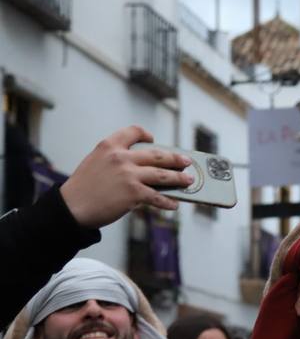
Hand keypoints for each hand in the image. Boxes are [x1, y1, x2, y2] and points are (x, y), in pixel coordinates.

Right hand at [58, 126, 191, 226]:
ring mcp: (129, 175)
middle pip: (157, 155)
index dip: (145, 135)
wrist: (71, 206)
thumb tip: (139, 166)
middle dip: (175, 159)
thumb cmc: (82, 187)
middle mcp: (121, 157)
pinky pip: (158, 197)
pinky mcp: (134, 193)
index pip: (133, 132)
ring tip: (188, 180)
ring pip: (163, 175)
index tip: (153, 140)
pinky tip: (174, 204)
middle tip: (186, 162)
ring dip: (179, 178)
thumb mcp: (95, 162)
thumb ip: (115, 159)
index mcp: (110, 146)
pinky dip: (168, 202)